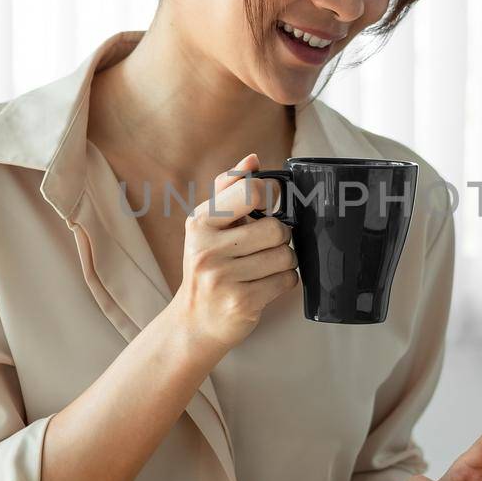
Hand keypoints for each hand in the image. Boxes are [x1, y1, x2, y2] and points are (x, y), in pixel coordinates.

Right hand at [167, 152, 297, 353]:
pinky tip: (265, 285)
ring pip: (286, 256)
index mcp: (200, 222)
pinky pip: (287, 281)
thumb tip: (253, 159)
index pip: (251, 191)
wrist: (194, 322)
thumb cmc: (208, 267)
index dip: (272, 194)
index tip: (270, 204)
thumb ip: (230, 189)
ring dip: (285, 261)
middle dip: (280, 238)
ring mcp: (223, 278)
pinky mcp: (241, 303)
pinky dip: (284, 282)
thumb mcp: (208, 226)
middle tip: (266, 246)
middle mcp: (207, 248)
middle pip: (277, 228)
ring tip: (265, 266)